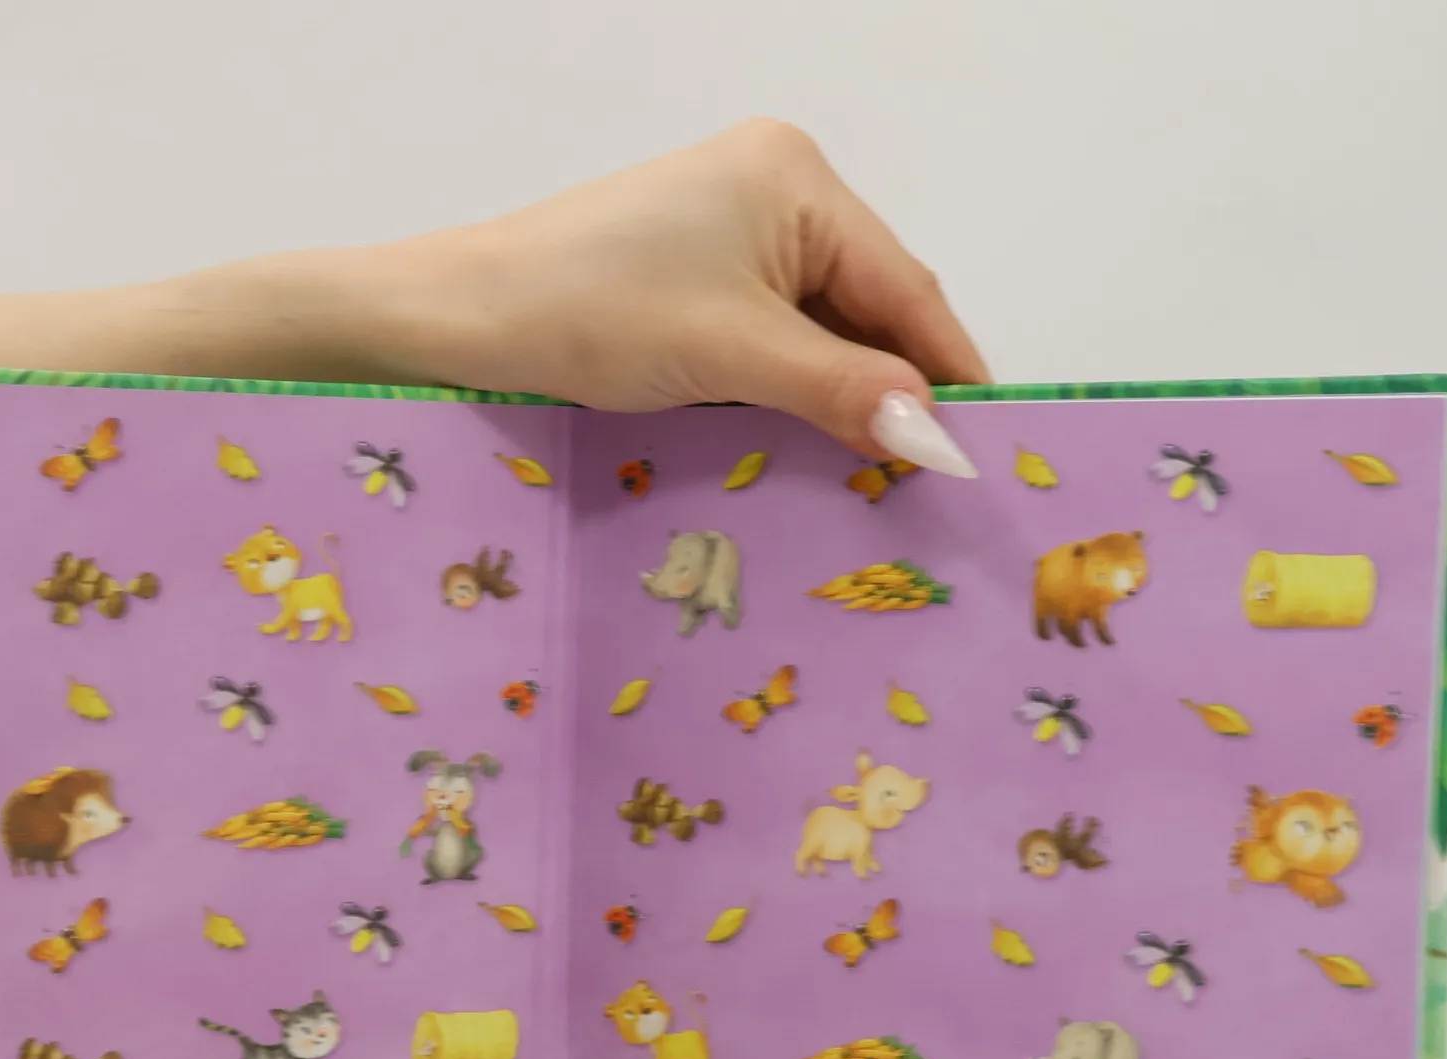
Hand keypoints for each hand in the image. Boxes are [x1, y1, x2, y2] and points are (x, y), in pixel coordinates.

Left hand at [185, 121, 988, 476]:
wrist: (458, 315)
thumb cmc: (585, 309)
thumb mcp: (729, 354)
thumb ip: (843, 392)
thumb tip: (942, 443)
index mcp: (799, 179)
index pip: (908, 291)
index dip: (948, 378)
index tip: (988, 457)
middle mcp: (777, 189)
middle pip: (871, 310)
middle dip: (895, 395)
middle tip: (930, 490)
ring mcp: (732, 231)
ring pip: (822, 332)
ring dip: (843, 402)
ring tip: (874, 484)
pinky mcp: (695, 273)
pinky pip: (773, 339)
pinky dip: (791, 393)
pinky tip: (804, 449)